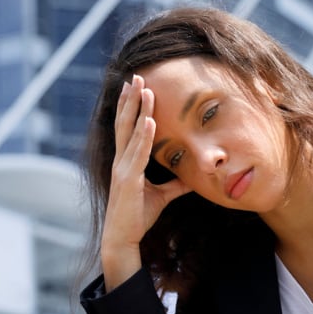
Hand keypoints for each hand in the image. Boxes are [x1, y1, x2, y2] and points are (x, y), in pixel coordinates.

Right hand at [100, 74, 189, 289]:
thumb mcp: (162, 196)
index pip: (127, 127)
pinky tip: (149, 121)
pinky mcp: (128, 180)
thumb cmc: (139, 216)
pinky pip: (137, 153)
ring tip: (143, 90)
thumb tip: (191, 179)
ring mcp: (123, 168)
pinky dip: (143, 136)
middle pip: (124, 123)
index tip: (135, 87)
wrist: (124, 237)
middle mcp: (121, 160)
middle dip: (130, 99)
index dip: (130, 107)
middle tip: (134, 76)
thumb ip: (175, 185)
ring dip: (137, 110)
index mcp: (126, 162)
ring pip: (130, 132)